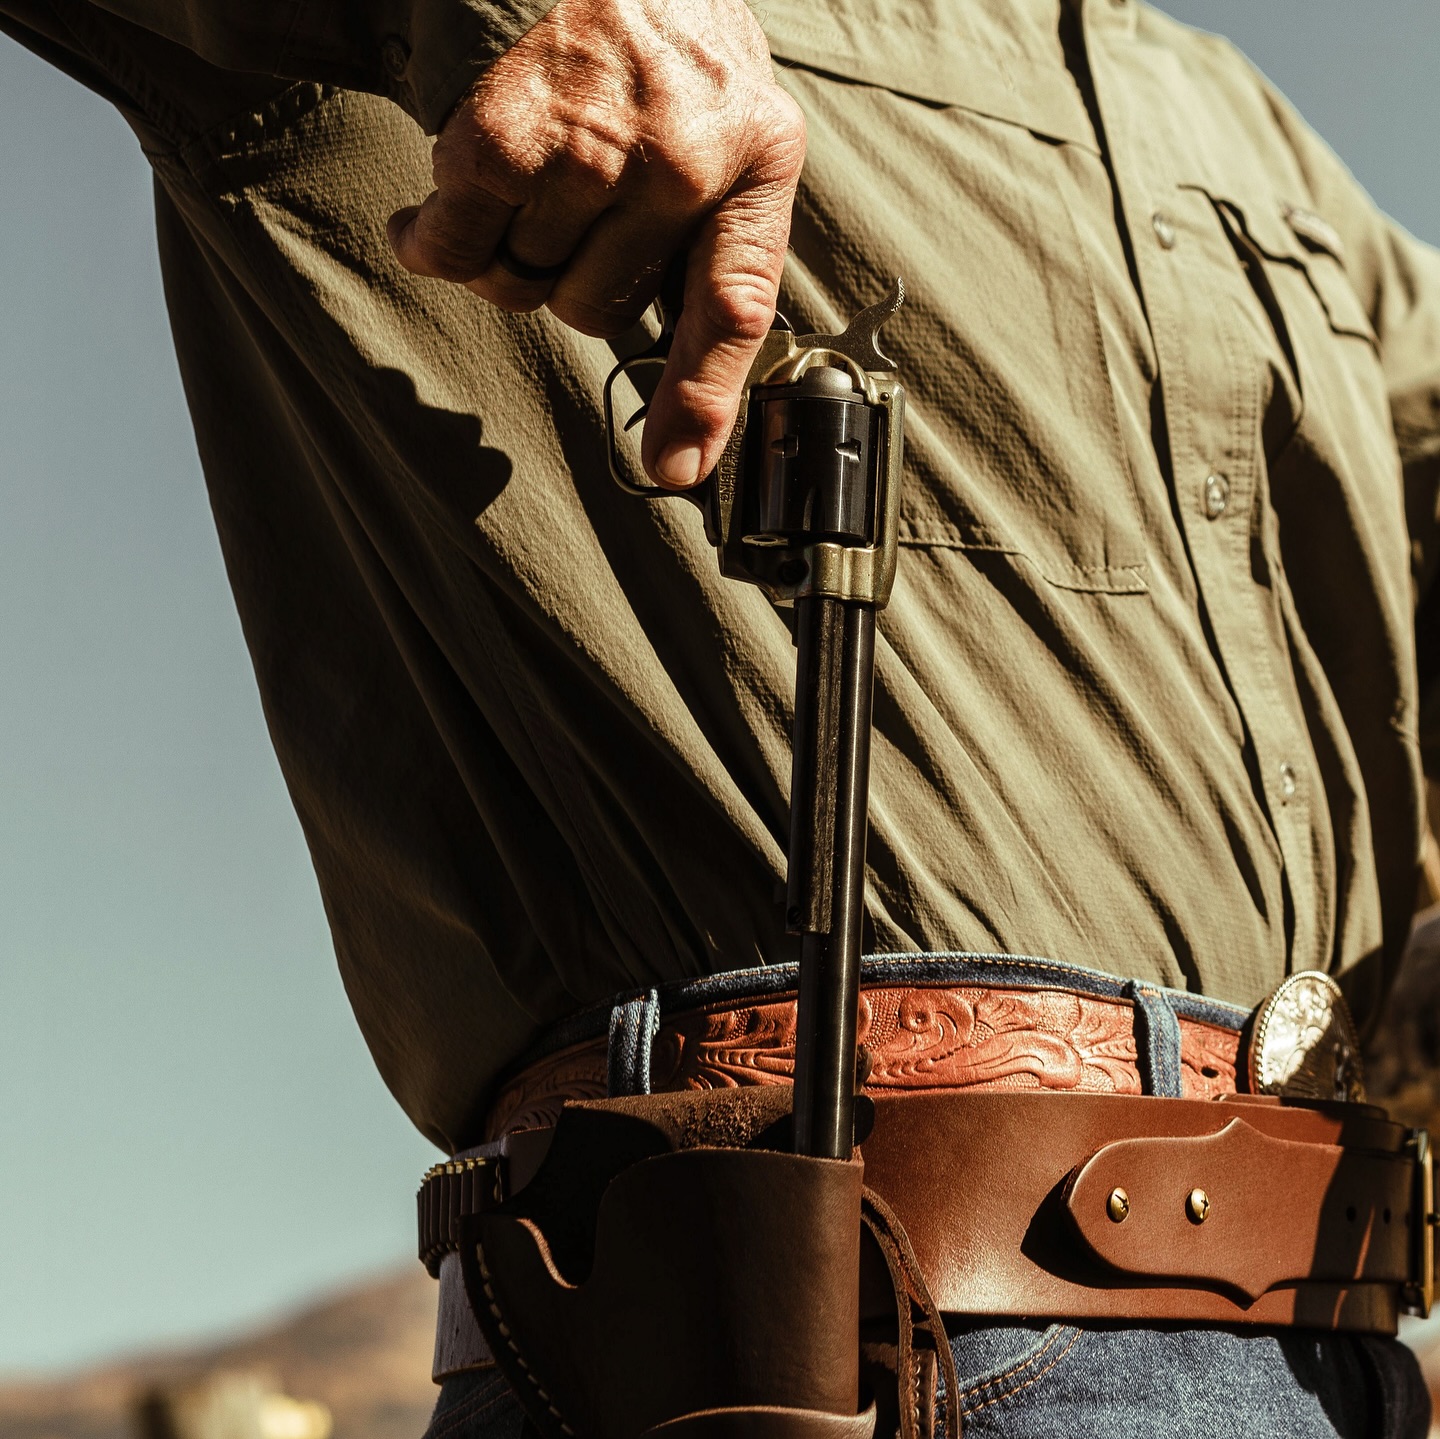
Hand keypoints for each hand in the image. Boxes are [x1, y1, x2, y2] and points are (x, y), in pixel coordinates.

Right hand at [386, 0, 804, 488]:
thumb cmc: (664, 49)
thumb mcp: (735, 130)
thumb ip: (719, 244)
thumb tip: (686, 406)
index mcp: (755, 162)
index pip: (731, 306)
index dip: (700, 398)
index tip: (674, 468)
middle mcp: (680, 160)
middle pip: (597, 309)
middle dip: (573, 277)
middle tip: (574, 205)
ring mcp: (591, 147)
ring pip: (524, 285)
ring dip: (509, 250)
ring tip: (526, 179)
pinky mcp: (503, 135)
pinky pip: (454, 250)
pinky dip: (433, 240)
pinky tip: (436, 207)